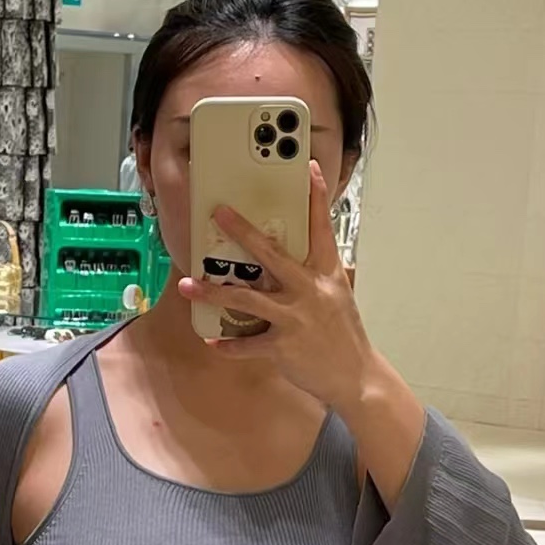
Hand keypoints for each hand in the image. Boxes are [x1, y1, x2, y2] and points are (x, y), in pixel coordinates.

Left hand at [178, 160, 374, 411]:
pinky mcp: (283, 346)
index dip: (316, 196)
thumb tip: (286, 260)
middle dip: (242, 231)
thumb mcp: (336, 296)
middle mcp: (310, 290)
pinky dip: (228, 346)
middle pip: (271, 254)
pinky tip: (212, 343)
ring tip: (188, 285)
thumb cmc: (343, 334)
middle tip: (218, 213)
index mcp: (326, 273)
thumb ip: (314, 275)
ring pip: (246, 299)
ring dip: (213, 293)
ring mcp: (296, 318)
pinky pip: (246, 345)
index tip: (310, 168)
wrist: (356, 376)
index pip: (322, 228)